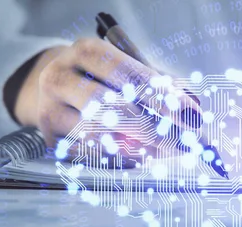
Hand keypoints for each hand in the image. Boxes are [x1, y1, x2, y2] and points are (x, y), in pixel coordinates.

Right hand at [12, 38, 203, 157]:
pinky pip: (89, 155)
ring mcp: (50, 109)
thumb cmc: (106, 82)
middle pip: (110, 107)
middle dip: (152, 128)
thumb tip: (192, 112)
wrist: (59, 92)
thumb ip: (160, 90)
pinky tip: (139, 157)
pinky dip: (119, 159)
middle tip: (182, 143)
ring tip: (164, 151)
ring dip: (137, 147)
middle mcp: (61, 76)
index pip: (129, 75)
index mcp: (88, 52)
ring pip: (97, 135)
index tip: (191, 116)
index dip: (163, 98)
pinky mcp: (49, 138)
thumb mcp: (130, 74)